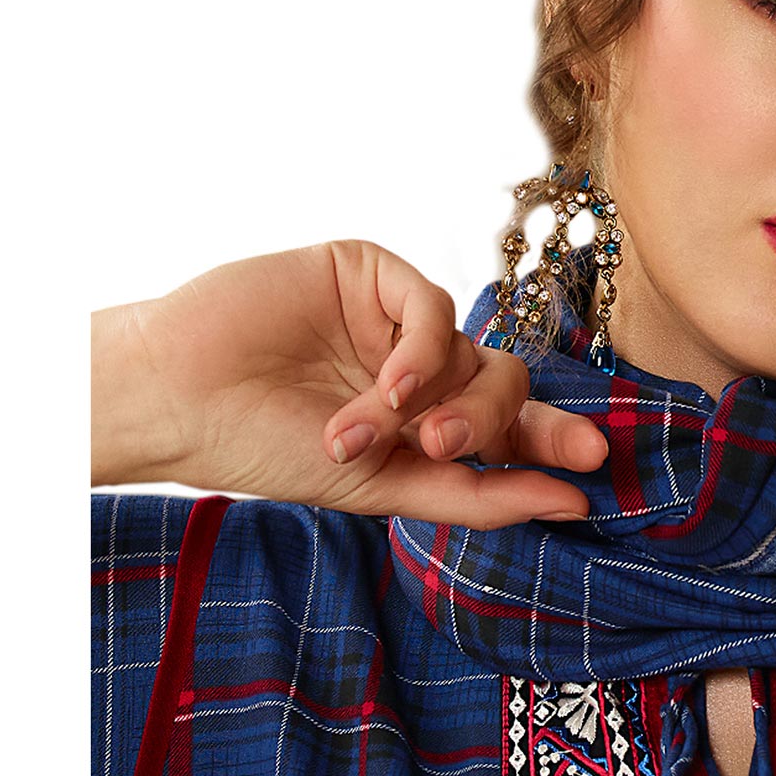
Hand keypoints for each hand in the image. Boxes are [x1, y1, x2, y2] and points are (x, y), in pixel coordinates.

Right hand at [92, 242, 605, 526]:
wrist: (182, 400)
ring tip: (371, 432)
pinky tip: (386, 388)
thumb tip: (575, 502)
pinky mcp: (369, 273)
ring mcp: (396, 319)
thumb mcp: (385, 487)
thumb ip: (481, 495)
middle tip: (442, 448)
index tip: (592, 462)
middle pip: (504, 385)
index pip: (513, 427)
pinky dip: (421, 353)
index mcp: (426, 421)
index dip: (556, 440)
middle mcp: (421, 369)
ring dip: (434, 400)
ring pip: (475, 350)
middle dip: (489, 422)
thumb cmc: (270, 450)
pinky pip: (435, 308)